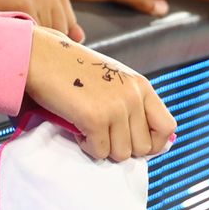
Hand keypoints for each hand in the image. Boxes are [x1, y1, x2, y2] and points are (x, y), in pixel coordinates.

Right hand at [0, 0, 80, 40]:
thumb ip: (53, 15)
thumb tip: (80, 37)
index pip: (67, 20)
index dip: (52, 35)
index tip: (35, 40)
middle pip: (61, 28)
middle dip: (42, 39)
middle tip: (19, 38)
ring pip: (49, 33)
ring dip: (32, 40)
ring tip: (12, 33)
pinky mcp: (27, 1)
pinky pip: (35, 33)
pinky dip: (23, 39)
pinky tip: (9, 34)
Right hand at [23, 28, 176, 161]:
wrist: (41, 55)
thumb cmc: (73, 70)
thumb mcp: (114, 81)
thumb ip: (132, 104)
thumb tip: (149, 143)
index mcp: (141, 86)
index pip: (167, 128)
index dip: (153, 142)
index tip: (132, 141)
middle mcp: (133, 96)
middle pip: (144, 147)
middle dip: (122, 146)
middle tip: (103, 133)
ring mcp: (116, 106)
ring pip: (121, 154)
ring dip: (103, 147)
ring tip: (88, 128)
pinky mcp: (95, 117)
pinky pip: (99, 151)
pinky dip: (86, 146)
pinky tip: (77, 128)